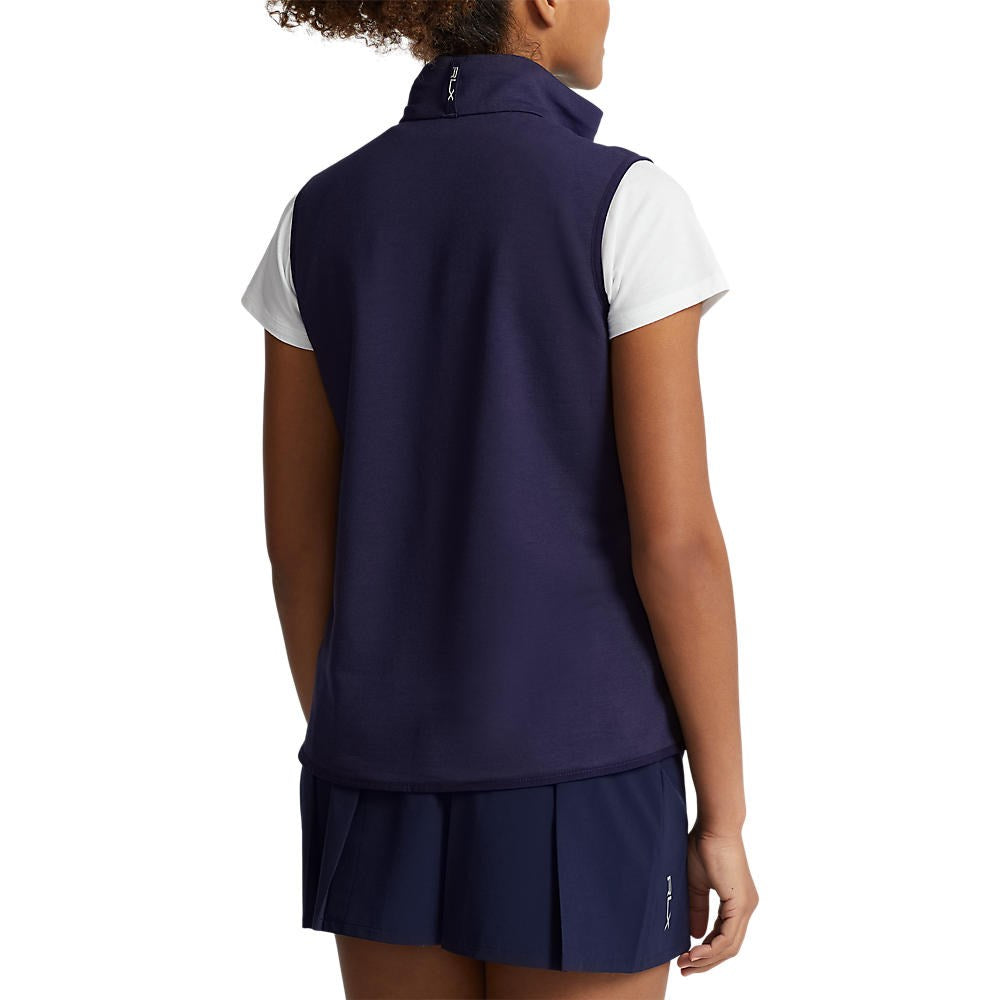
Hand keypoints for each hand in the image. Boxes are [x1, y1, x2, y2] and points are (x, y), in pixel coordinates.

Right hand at [677, 825, 757, 975]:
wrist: (714, 827)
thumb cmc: (704, 846)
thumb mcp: (696, 883)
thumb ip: (697, 908)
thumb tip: (696, 935)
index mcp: (737, 902)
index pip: (724, 937)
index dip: (705, 952)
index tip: (686, 958)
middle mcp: (746, 907)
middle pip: (728, 948)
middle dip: (705, 962)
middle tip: (684, 968)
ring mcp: (746, 907)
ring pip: (729, 946)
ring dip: (706, 959)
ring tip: (685, 963)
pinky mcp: (741, 904)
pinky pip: (728, 936)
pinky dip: (711, 948)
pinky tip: (695, 951)